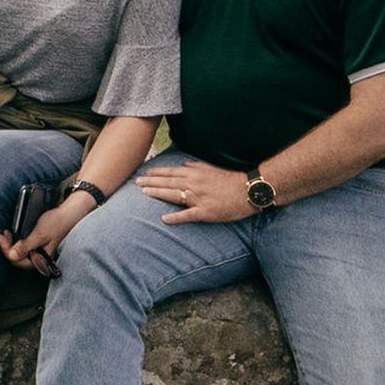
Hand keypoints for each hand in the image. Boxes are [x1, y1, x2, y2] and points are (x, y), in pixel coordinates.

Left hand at [0, 191, 94, 274]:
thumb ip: (26, 246)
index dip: (6, 250)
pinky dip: (17, 241)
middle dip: (7, 247)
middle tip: (2, 234)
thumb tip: (12, 256)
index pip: (17, 261)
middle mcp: (39, 258)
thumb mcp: (39, 234)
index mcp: (41, 259)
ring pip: (20, 253)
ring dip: (11, 244)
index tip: (0, 237)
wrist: (68, 214)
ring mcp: (38, 252)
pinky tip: (14, 234)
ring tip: (7, 232)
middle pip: (17, 259)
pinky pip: (24, 247)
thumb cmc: (57, 223)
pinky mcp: (38, 246)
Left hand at [138, 161, 254, 224]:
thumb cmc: (231, 179)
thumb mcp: (212, 168)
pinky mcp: (205, 212)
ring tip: (144, 193)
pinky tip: (164, 218)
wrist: (249, 190)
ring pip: (173, 195)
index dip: (156, 173)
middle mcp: (194, 184)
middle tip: (136, 182)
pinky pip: (187, 215)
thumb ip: (196, 167)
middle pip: (168, 182)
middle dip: (150, 182)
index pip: (170, 172)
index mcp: (195, 173)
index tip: (144, 173)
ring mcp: (199, 198)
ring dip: (157, 193)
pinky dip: (175, 217)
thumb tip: (183, 165)